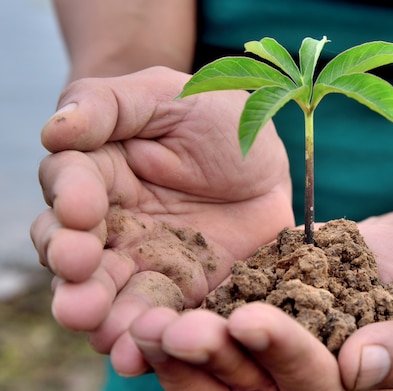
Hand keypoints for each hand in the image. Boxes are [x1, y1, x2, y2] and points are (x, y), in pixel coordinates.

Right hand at [30, 66, 293, 373]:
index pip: (69, 188)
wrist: (265, 162)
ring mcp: (147, 263)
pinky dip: (151, 338)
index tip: (81, 212)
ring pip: (112, 297)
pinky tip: (143, 353)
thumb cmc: (214, 118)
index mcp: (100, 173)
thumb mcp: (166, 94)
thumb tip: (55, 131)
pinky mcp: (185, 291)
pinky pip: (164, 317)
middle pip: (77, 257)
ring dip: (105, 319)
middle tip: (78, 294)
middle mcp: (113, 225)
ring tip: (108, 334)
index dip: (69, 200)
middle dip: (75, 278)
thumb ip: (106, 105)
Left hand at [127, 220, 392, 389]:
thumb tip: (363, 368)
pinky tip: (148, 315)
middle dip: (217, 358)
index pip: (315, 385)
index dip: (282, 354)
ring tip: (148, 326)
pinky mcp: (245, 339)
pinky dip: (174, 341)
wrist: (390, 255)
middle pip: (256, 389)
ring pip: (222, 379)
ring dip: (183, 358)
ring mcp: (269, 368)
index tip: (247, 318)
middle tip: (177, 328)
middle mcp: (303, 390)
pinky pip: (207, 349)